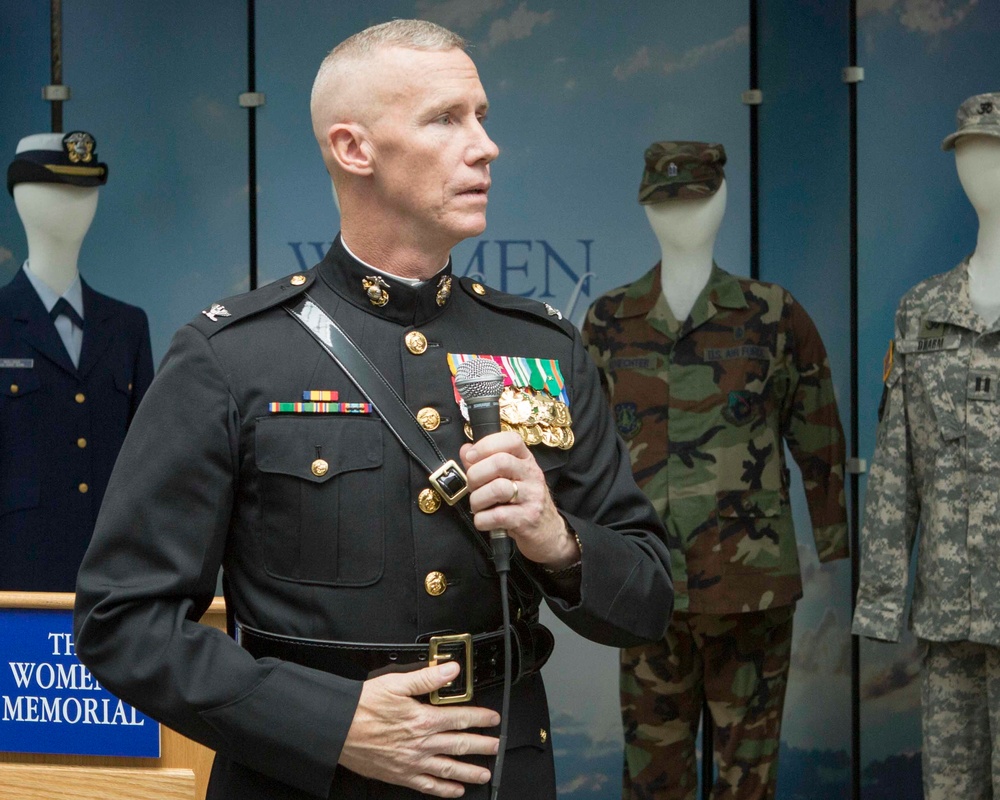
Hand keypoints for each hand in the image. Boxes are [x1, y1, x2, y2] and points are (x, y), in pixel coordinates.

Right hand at [340, 661, 499, 796]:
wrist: (339, 728)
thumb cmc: (364, 706)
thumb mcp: (396, 683)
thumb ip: (427, 678)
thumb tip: (451, 670)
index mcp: (423, 719)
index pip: (460, 718)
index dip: (480, 718)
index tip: (492, 719)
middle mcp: (422, 743)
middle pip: (460, 745)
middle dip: (481, 746)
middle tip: (496, 746)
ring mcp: (413, 762)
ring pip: (448, 768)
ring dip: (469, 771)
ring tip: (484, 773)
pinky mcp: (401, 775)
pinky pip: (428, 786)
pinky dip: (443, 790)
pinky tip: (455, 790)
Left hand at [460, 431, 579, 568]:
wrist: (549, 533)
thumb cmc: (523, 503)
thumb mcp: (509, 478)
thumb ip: (485, 463)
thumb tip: (466, 450)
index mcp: (526, 460)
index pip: (510, 440)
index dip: (486, 445)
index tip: (471, 457)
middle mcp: (532, 475)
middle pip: (500, 462)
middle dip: (476, 475)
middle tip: (472, 487)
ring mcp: (532, 497)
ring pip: (497, 488)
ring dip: (477, 499)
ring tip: (478, 506)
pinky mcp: (528, 519)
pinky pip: (497, 515)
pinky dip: (482, 519)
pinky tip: (484, 520)